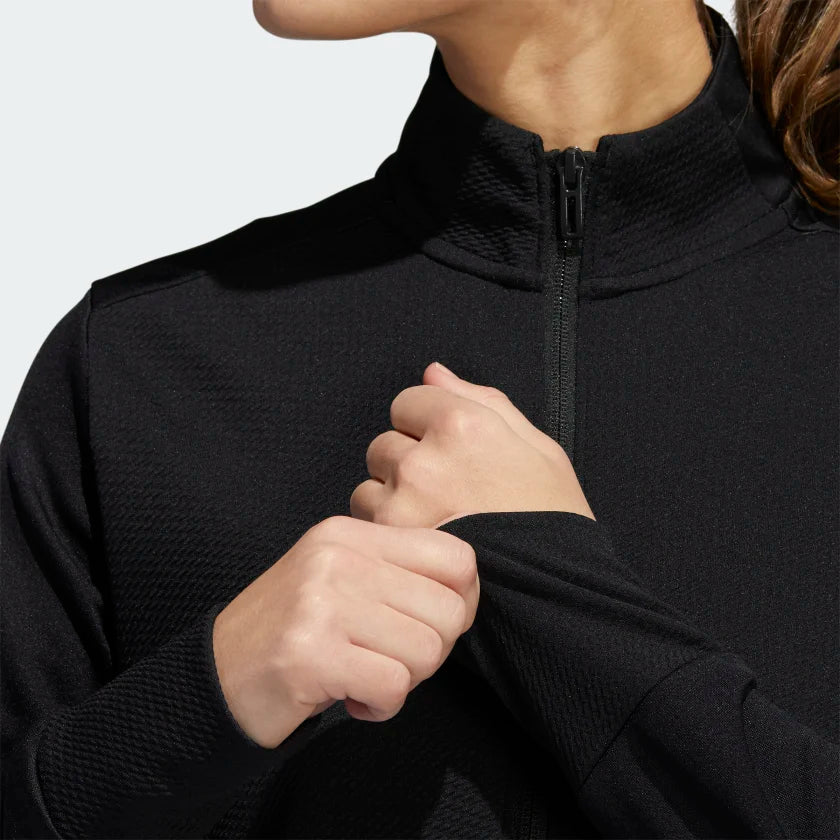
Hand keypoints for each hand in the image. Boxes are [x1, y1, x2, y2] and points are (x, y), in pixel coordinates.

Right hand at [212, 515, 478, 747]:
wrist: (214, 677)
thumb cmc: (292, 631)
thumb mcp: (341, 580)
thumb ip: (398, 574)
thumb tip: (467, 596)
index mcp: (351, 535)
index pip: (456, 557)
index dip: (463, 601)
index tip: (432, 626)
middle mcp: (337, 558)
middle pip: (450, 610)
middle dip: (433, 651)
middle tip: (391, 660)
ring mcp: (321, 602)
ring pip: (427, 651)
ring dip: (404, 681)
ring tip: (365, 677)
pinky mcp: (310, 654)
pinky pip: (394, 686)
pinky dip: (382, 706)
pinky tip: (352, 699)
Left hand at [350, 361, 594, 529]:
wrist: (554, 594)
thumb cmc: (553, 521)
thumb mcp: (539, 448)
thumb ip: (481, 401)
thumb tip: (434, 373)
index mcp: (463, 424)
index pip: (407, 402)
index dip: (426, 426)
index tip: (446, 451)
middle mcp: (425, 458)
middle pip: (384, 443)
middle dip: (406, 462)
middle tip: (443, 493)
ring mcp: (402, 502)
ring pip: (369, 485)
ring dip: (391, 499)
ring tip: (433, 522)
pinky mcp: (390, 541)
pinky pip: (367, 522)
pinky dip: (386, 531)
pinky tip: (422, 543)